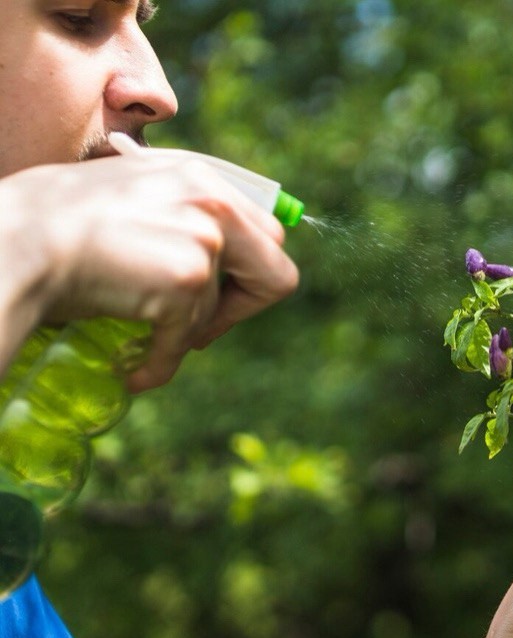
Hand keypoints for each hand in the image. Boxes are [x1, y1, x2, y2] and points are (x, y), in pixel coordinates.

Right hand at [0, 154, 298, 390]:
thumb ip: (182, 215)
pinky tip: (135, 373)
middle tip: (197, 328)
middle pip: (275, 272)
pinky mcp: (184, 280)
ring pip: (217, 313)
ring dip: (178, 333)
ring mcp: (202, 239)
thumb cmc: (55, 223)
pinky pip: (185, 341)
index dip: (245, 272)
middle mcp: (212, 202)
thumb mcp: (132, 197)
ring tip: (134, 333)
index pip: (266, 232)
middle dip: (238, 309)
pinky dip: (160, 364)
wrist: (14, 243)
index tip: (214, 295)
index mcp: (202, 178)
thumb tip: (216, 254)